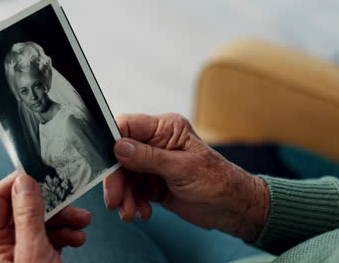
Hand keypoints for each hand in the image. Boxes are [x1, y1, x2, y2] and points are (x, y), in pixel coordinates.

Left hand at [0, 172, 90, 262]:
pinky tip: (76, 239)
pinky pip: (50, 236)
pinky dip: (66, 234)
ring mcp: (20, 251)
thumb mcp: (31, 253)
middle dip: (51, 204)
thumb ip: (27, 215)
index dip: (18, 183)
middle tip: (71, 202)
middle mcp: (1, 245)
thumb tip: (24, 181)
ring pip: (41, 221)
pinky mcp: (36, 257)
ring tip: (81, 224)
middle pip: (24, 208)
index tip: (40, 173)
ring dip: (64, 220)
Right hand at [103, 113, 269, 240]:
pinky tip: (142, 212)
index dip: (112, 142)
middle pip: (121, 155)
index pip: (128, 126)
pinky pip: (133, 190)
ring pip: (124, 175)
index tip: (106, 164)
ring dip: (124, 195)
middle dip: (116, 179)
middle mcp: (157, 143)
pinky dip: (133, 203)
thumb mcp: (182, 168)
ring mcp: (154, 164)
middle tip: (115, 200)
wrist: (232, 209)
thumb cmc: (218, 182)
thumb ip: (148, 157)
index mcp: (166, 129)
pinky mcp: (153, 183)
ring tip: (129, 213)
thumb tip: (118, 147)